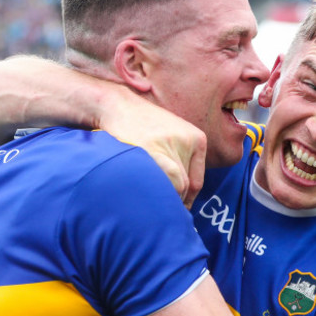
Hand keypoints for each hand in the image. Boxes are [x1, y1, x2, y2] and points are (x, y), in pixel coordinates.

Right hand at [99, 89, 206, 207]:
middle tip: (158, 208)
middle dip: (172, 200)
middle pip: (185, 185)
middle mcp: (187, 141)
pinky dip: (154, 189)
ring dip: (162, 196)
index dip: (185, 200)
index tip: (174, 208)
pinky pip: (161, 179)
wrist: (118, 106)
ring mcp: (170, 144)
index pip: (196, 182)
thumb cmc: (142, 128)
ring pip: (175, 185)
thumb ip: (180, 163)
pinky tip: (143, 190)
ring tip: (148, 198)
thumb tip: (183, 201)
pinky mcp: (152, 148)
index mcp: (197, 139)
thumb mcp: (171, 139)